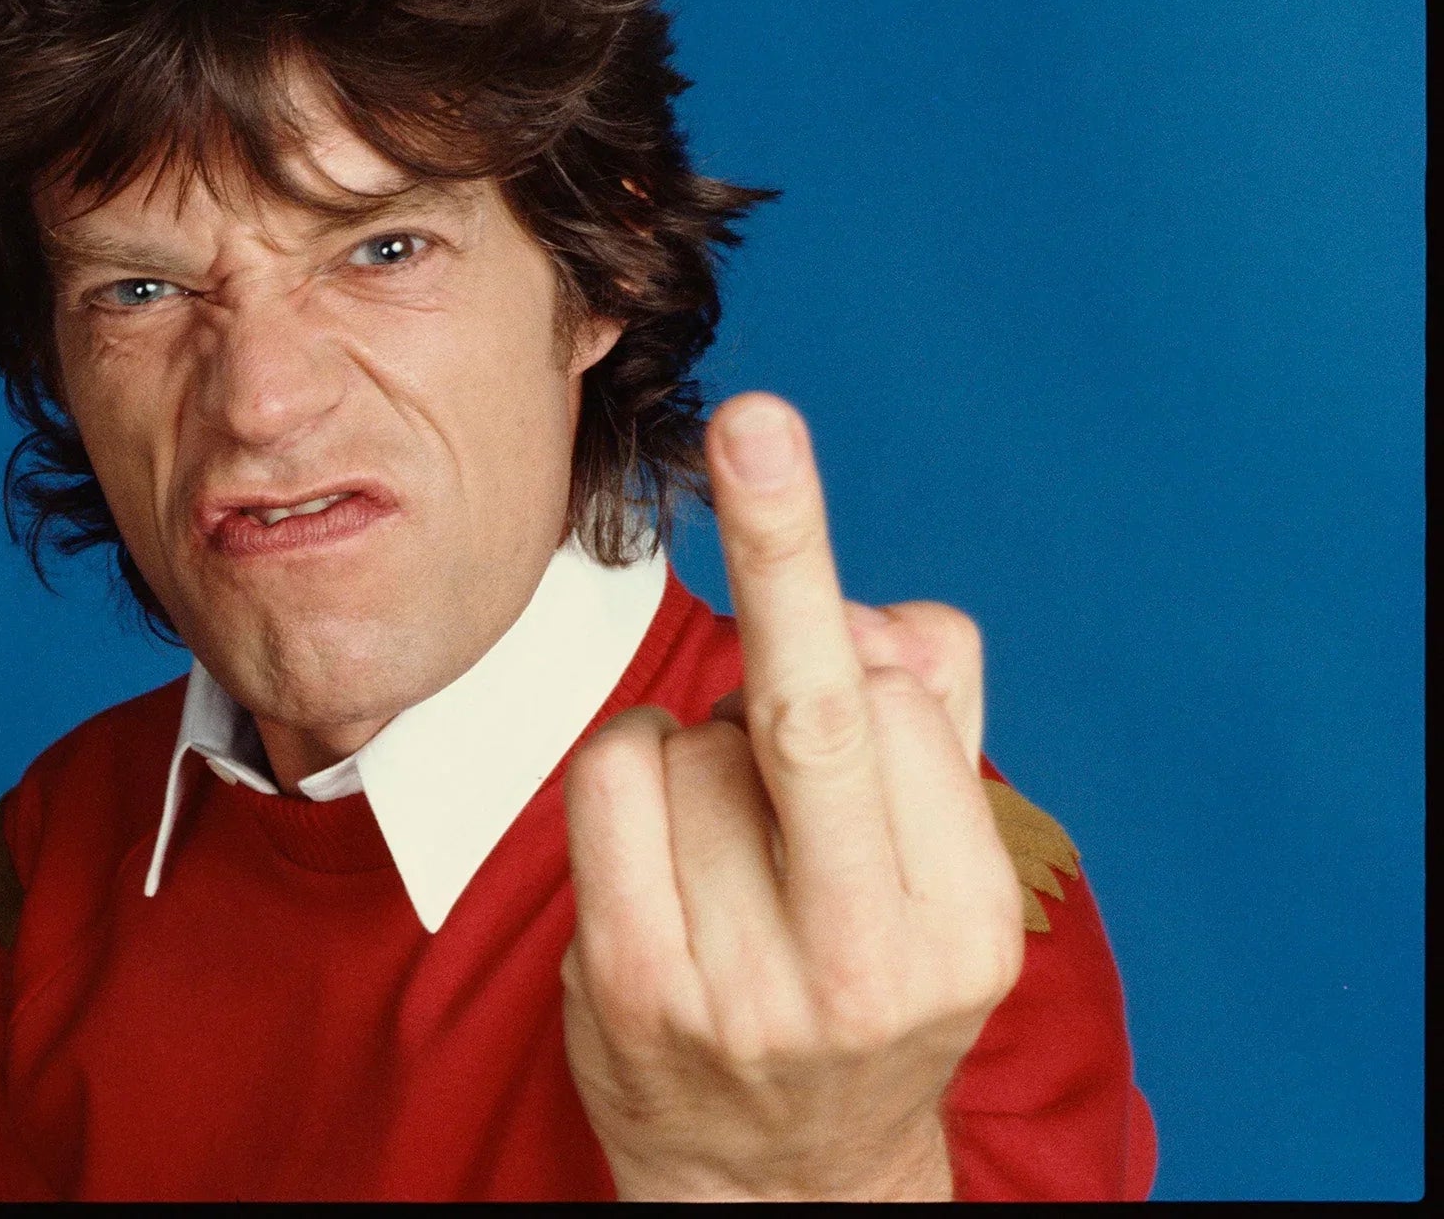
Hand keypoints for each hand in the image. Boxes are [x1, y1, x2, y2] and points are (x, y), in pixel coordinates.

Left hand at [560, 392, 1024, 1201]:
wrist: (773, 1183)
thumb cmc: (863, 983)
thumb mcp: (945, 875)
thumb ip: (933, 718)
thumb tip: (873, 611)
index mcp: (958, 924)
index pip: (901, 711)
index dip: (849, 632)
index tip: (781, 472)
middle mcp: (859, 962)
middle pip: (813, 714)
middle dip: (786, 552)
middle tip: (758, 426)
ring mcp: (734, 982)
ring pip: (691, 737)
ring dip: (701, 746)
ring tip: (732, 848)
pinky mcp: (627, 983)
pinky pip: (611, 777)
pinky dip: (633, 769)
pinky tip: (663, 841)